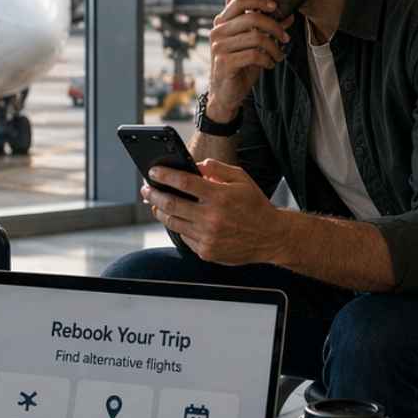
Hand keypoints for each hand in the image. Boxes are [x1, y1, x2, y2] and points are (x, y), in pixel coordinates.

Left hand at [141, 159, 286, 265]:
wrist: (271, 237)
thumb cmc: (255, 206)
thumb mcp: (241, 179)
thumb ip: (217, 168)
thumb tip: (195, 166)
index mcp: (220, 197)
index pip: (183, 183)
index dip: (164, 175)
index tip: (153, 171)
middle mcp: (212, 218)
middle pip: (171, 204)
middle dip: (153, 193)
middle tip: (146, 188)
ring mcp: (207, 237)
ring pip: (172, 222)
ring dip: (160, 211)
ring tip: (155, 202)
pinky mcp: (206, 251)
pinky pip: (183, 236)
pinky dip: (178, 226)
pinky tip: (177, 218)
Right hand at [205, 0, 293, 120]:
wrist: (226, 94)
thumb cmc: (240, 66)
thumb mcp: (255, 45)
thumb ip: (268, 29)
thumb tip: (289, 15)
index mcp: (222, 23)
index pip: (239, 1)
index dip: (259, 0)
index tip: (276, 7)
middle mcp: (217, 31)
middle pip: (252, 17)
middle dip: (275, 27)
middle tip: (286, 38)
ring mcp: (219, 47)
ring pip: (256, 37)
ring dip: (274, 48)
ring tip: (279, 56)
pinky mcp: (224, 62)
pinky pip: (254, 55)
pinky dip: (267, 60)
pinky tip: (269, 64)